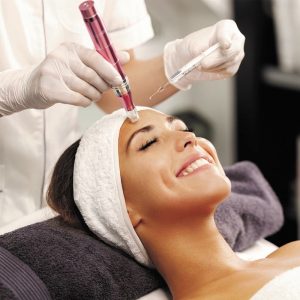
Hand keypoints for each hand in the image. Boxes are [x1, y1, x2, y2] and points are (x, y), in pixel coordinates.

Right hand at [0, 42, 129, 114]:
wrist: (30, 86)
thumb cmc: (61, 75)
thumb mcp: (78, 62)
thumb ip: (101, 60)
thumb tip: (126, 57)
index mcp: (70, 48)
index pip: (95, 57)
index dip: (110, 70)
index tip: (120, 80)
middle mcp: (61, 57)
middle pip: (92, 76)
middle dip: (103, 86)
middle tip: (104, 90)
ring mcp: (53, 73)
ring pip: (86, 89)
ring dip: (94, 96)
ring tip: (92, 95)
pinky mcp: (49, 89)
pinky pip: (78, 99)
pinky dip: (85, 102)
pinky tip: (83, 101)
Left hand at [163, 20, 244, 89]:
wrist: (190, 59)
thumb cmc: (192, 47)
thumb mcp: (194, 46)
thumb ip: (201, 52)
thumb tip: (206, 63)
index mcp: (226, 27)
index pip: (228, 33)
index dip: (226, 39)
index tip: (225, 45)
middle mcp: (236, 39)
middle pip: (233, 50)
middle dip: (217, 59)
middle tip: (202, 64)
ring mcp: (237, 54)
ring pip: (228, 64)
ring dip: (211, 67)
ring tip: (200, 64)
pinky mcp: (233, 67)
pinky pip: (226, 71)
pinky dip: (214, 72)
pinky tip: (208, 68)